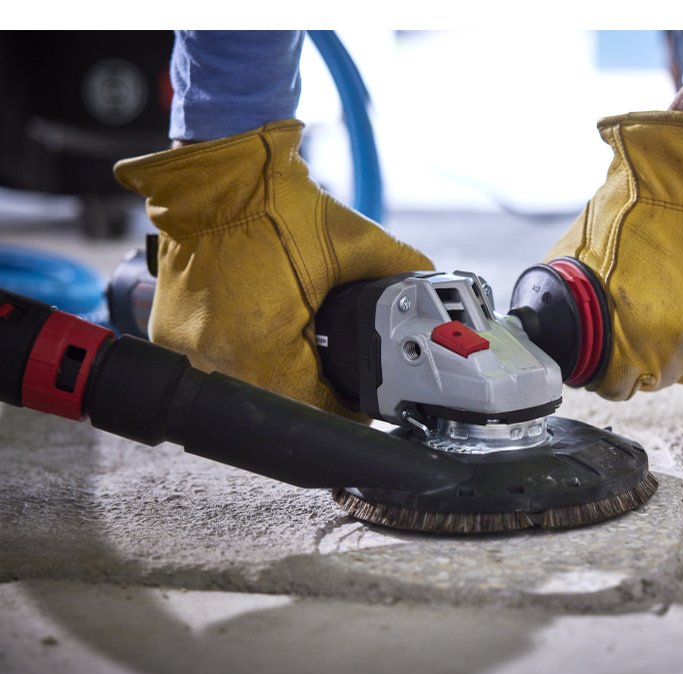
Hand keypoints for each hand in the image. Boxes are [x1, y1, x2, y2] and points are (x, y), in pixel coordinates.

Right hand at [115, 120, 431, 417]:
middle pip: (279, 398)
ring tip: (302, 347)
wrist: (219, 173)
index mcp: (260, 348)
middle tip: (338, 371)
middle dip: (313, 388)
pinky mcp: (170, 332)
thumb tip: (431, 285)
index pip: (312, 408)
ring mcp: (186, 347)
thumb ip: (401, 268)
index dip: (345, 407)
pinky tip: (266, 334)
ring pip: (245, 384)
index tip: (361, 399)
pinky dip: (244, 355)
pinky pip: (216, 362)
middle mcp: (216, 356)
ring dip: (277, 375)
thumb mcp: (355, 240)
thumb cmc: (275, 204)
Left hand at [547, 107, 682, 399]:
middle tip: (646, 316)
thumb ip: (578, 304)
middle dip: (649, 351)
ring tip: (679, 300)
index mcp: (638, 337)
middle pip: (661, 377)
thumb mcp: (582, 256)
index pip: (620, 386)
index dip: (611, 369)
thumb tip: (557, 329)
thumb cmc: (634, 208)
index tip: (611, 353)